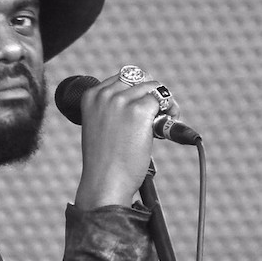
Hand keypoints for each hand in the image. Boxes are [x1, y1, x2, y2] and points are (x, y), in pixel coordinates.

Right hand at [74, 72, 179, 209]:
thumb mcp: (100, 126)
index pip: (122, 78)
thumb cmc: (104, 161)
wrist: (105, 182)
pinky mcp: (139, 111)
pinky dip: (170, 111)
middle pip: (139, 79)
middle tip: (161, 111)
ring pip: (152, 88)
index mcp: (91, 96)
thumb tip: (143, 98)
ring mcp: (121, 101)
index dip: (138, 90)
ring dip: (165, 101)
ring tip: (168, 118)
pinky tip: (169, 124)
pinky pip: (161, 101)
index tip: (146, 104)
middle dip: (152, 93)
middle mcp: (105, 95)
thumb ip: (112, 109)